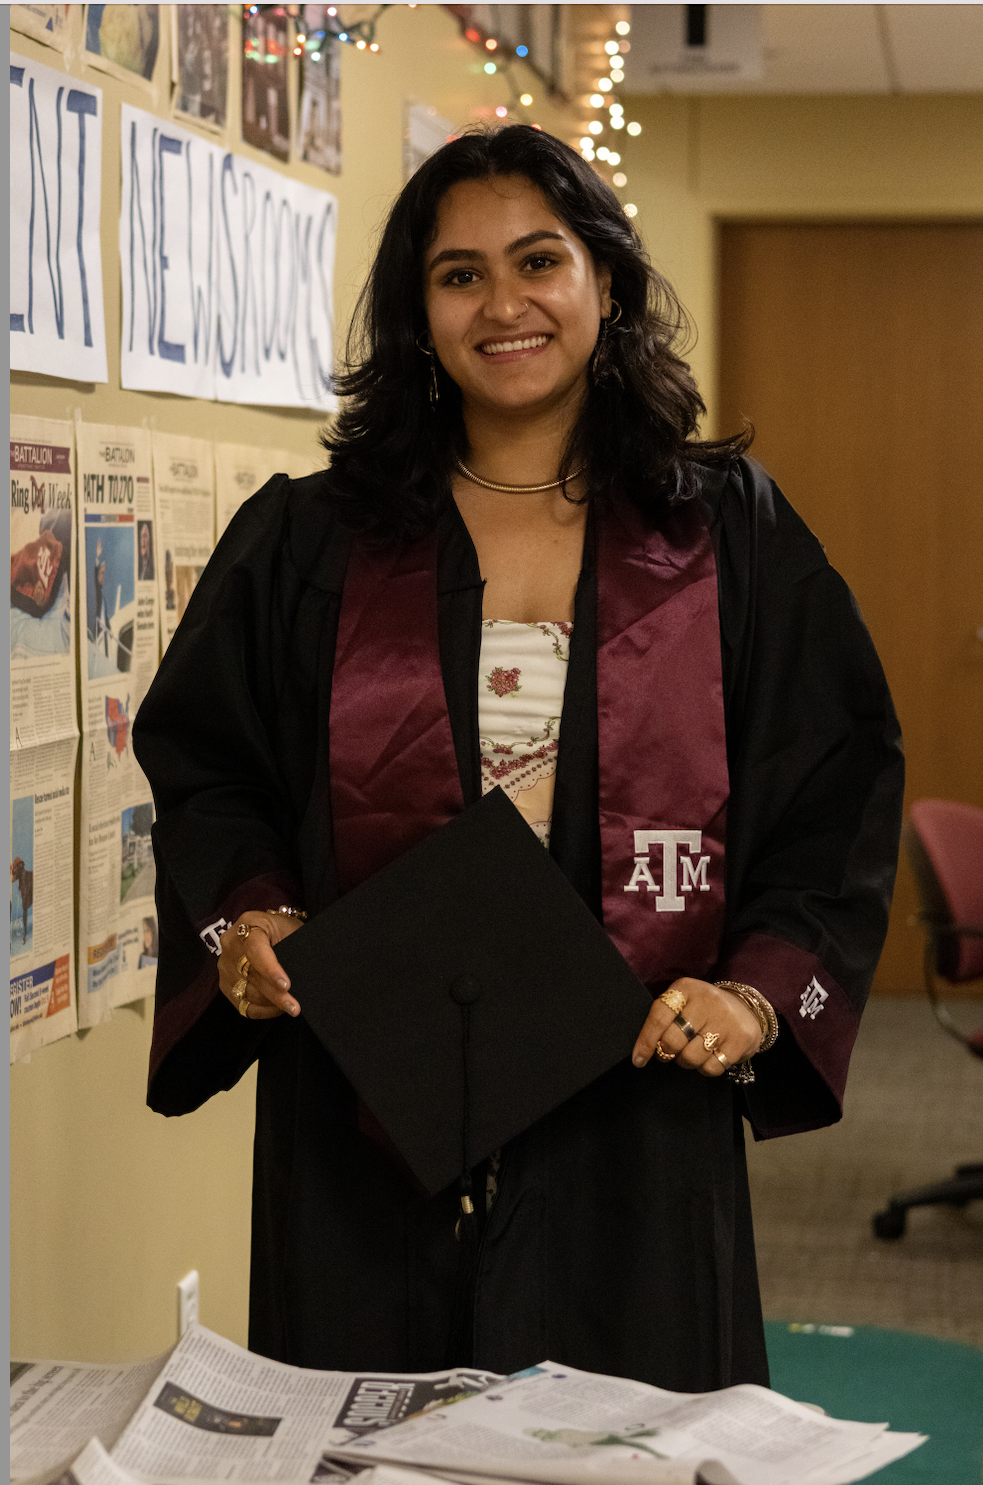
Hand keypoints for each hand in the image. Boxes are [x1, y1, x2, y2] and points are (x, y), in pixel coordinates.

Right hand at [218, 911, 303, 1020]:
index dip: (270, 969)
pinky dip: (262, 1010)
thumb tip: (299, 978)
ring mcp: (225, 964)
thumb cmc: (286, 931)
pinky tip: (277, 1009)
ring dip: (270, 1004)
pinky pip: (242, 1005)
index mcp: (249, 923)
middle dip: (275, 994)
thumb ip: (292, 949)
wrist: (272, 933)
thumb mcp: (292, 931)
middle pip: (251, 974)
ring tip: (291, 1007)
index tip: (286, 985)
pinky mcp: (226, 983)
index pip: (255, 949)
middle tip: (295, 1008)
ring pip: (246, 992)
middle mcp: (231, 943)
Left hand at [631, 977, 760, 1076]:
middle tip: (669, 1053)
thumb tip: (642, 1052)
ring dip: (686, 1062)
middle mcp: (707, 1001)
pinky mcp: (741, 1039)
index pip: (659, 1016)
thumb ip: (664, 1019)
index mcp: (686, 989)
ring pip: (691, 1057)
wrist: (746, 1008)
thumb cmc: (704, 1009)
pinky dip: (705, 1068)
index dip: (646, 1041)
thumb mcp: (684, 1002)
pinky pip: (712, 1067)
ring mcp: (725, 1020)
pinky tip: (708, 1057)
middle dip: (666, 1053)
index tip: (638, 1059)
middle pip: (673, 1040)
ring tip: (691, 1053)